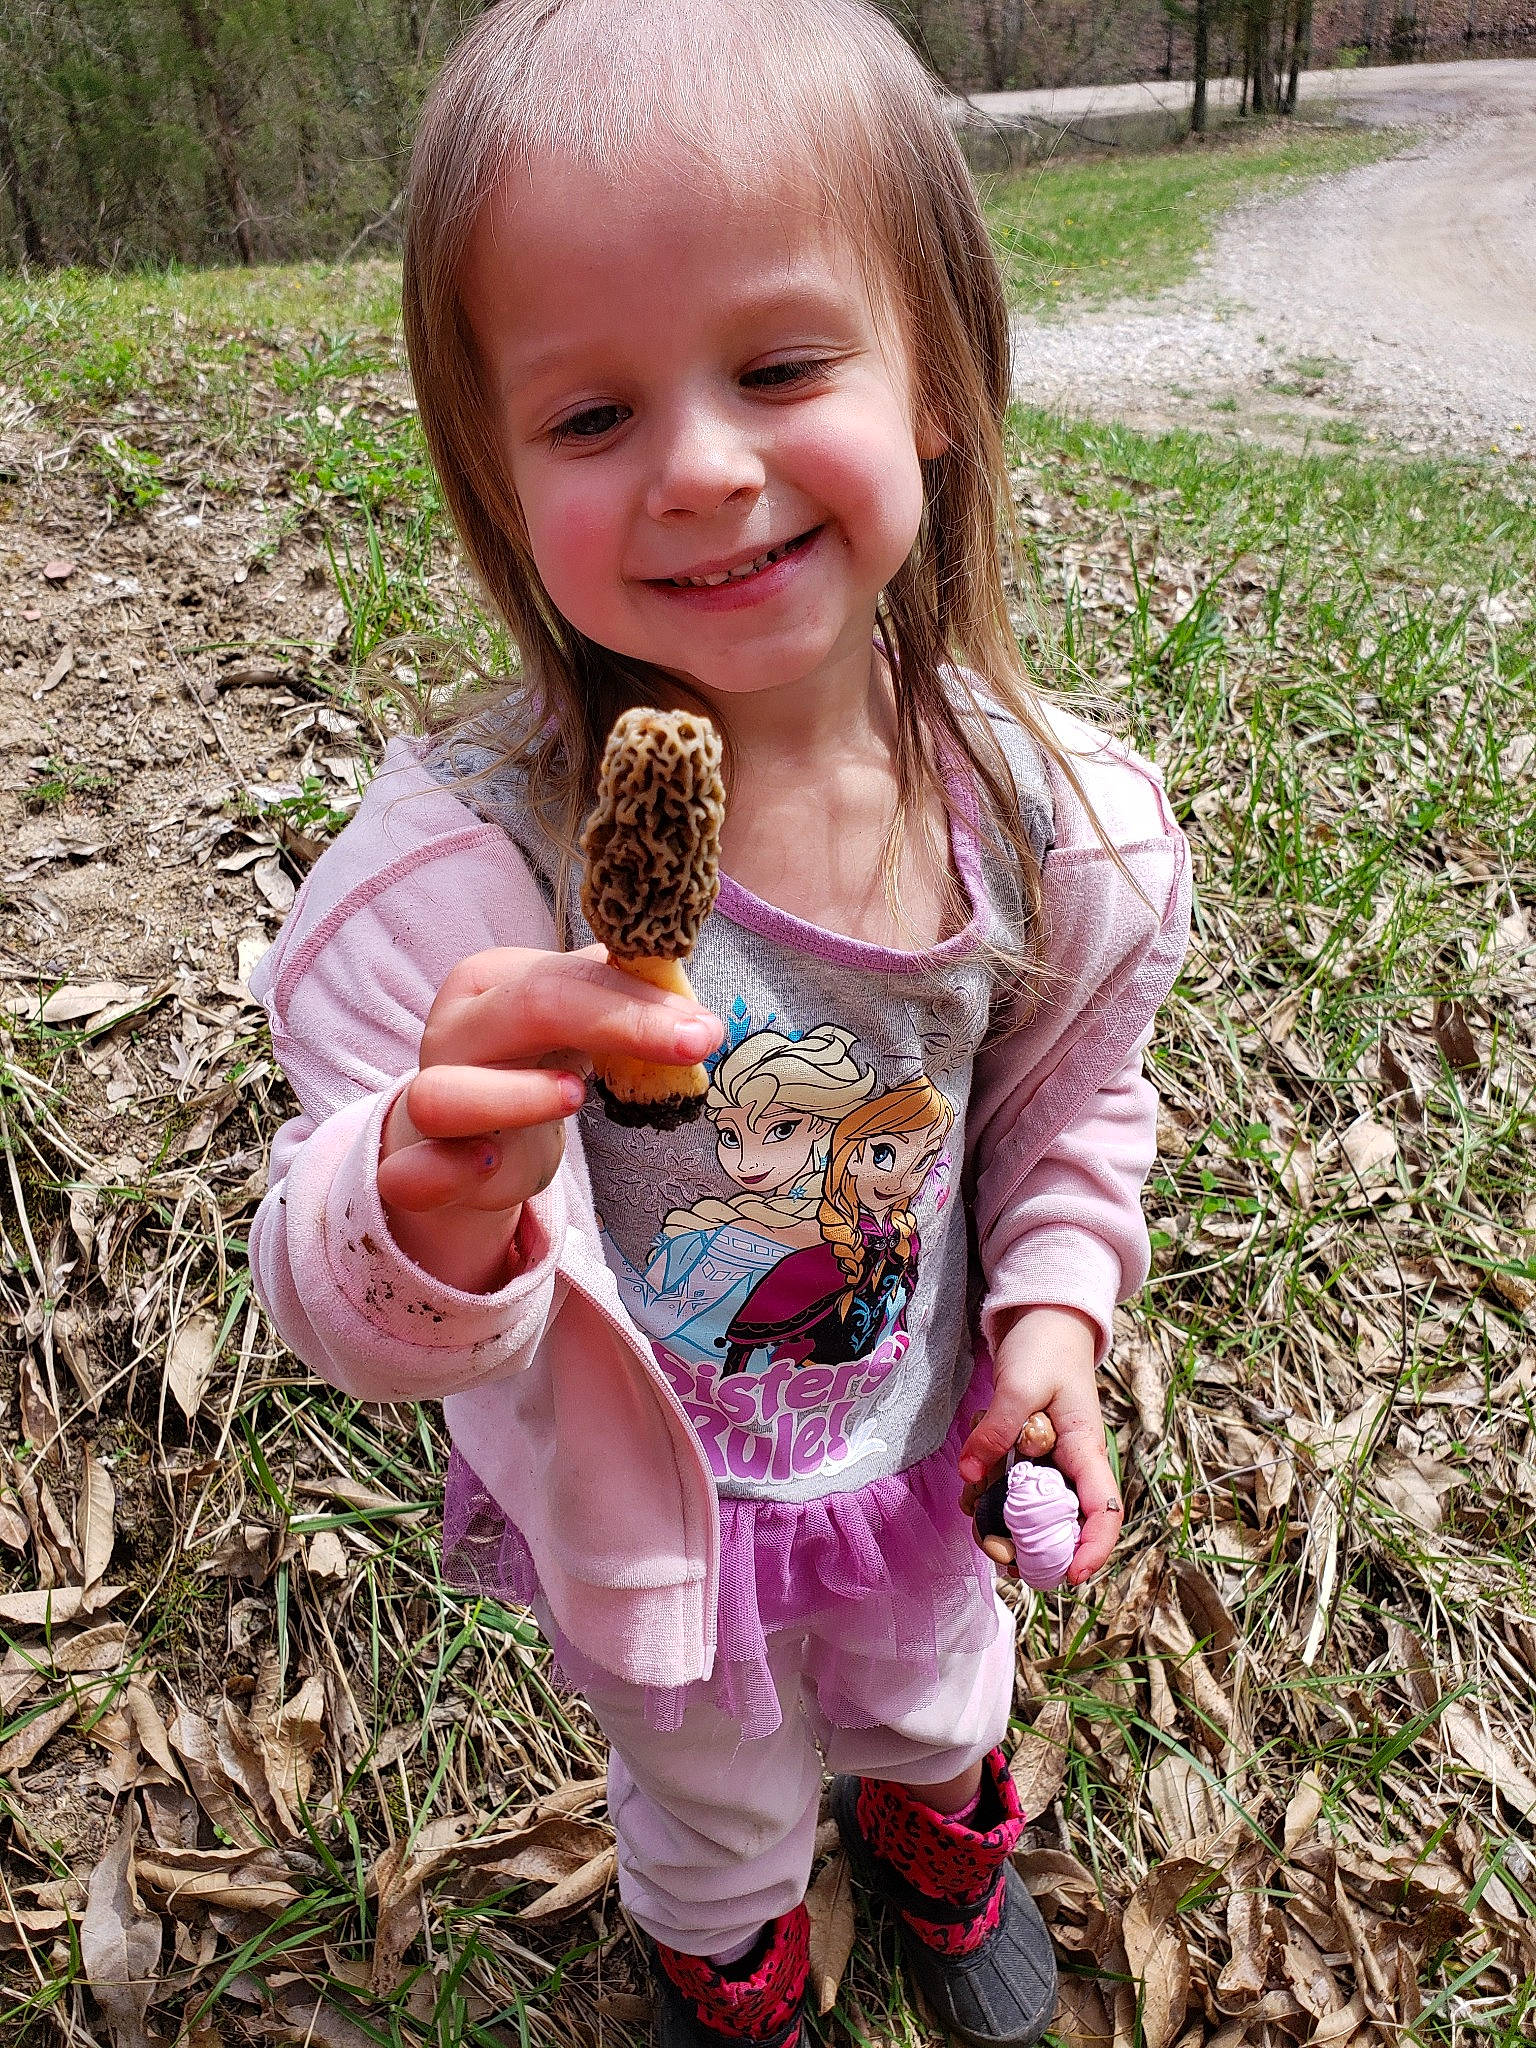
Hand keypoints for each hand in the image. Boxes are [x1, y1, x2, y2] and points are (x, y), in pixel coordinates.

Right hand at [377, 945, 721, 1290]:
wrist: (464, 1139)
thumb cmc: (531, 1067)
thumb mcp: (576, 1029)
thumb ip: (624, 1009)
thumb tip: (693, 1013)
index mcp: (490, 983)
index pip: (566, 975)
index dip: (639, 1000)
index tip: (705, 1027)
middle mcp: (453, 1033)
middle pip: (524, 1010)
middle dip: (616, 1023)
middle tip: (694, 1044)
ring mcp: (426, 1101)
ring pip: (446, 1094)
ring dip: (515, 1096)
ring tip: (576, 1096)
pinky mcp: (418, 1168)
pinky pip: (410, 1173)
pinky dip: (444, 1172)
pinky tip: (490, 1165)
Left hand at [958, 1305, 1122, 1584]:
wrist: (1044, 1321)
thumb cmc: (1044, 1348)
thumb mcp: (1019, 1385)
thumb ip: (997, 1429)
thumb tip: (971, 1472)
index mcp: (1086, 1449)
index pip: (1105, 1510)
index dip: (1094, 1549)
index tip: (1069, 1577)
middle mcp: (1074, 1464)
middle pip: (1068, 1524)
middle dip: (1036, 1548)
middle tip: (998, 1555)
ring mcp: (1053, 1462)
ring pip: (1037, 1512)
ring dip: (1007, 1524)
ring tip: (976, 1521)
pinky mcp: (1031, 1456)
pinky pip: (1016, 1490)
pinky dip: (994, 1498)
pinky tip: (971, 1491)